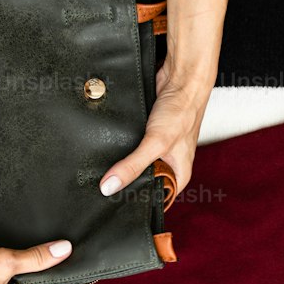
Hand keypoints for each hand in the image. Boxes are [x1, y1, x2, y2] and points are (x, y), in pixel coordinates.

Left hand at [99, 59, 210, 197]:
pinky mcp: (145, 135)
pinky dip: (120, 147)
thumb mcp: (156, 143)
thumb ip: (133, 165)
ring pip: (134, 164)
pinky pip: (129, 147)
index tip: (113, 205)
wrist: (180, 79)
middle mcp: (169, 164)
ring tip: (101, 170)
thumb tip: (110, 186)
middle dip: (125, 182)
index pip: (156, 199)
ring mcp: (157, 149)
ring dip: (121, 164)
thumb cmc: (181, 111)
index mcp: (178, 175)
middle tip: (102, 187)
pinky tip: (107, 149)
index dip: (136, 202)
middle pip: (142, 182)